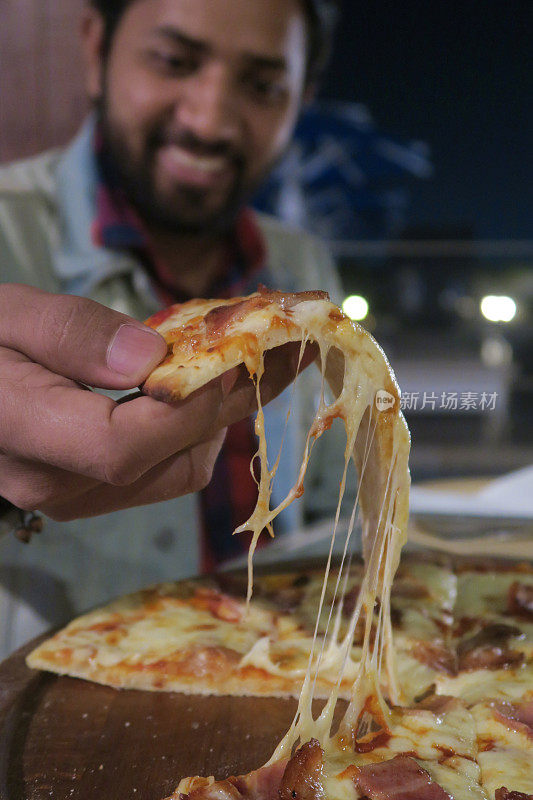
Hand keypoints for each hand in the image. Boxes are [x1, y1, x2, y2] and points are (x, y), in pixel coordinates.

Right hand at [0, 284, 312, 520]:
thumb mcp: (10, 316)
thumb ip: (72, 335)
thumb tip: (151, 358)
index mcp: (23, 433)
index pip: (123, 444)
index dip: (189, 404)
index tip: (241, 349)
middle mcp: (56, 485)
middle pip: (170, 458)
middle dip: (235, 396)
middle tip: (285, 342)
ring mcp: (79, 497)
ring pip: (181, 471)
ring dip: (223, 413)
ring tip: (252, 357)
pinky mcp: (98, 494)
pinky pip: (168, 471)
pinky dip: (198, 427)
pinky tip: (208, 384)